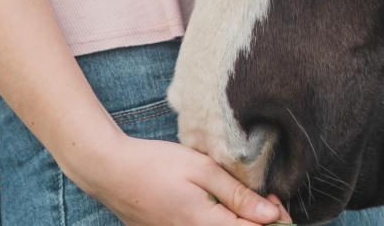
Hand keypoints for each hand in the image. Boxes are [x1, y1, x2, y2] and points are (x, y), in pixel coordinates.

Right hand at [68, 133, 286, 225]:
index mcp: (204, 225)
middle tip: (261, 198)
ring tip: (238, 200)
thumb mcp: (201, 169)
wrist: (110, 171)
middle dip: (258, 223)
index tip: (272, 197)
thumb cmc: (155, 164)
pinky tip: (216, 205)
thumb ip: (237, 194)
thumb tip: (271, 216)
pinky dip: (218, 223)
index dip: (273, 219)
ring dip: (238, 222)